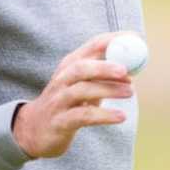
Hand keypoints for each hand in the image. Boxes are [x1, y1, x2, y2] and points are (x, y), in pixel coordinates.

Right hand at [12, 32, 134, 158]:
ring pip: (82, 90)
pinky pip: (83, 116)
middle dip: (105, 66)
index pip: (91, 46)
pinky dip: (104, 115)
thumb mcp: (82, 84)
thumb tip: (134, 66)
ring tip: (131, 92)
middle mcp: (62, 79)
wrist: (34, 129)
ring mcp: (59, 101)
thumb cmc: (67, 103)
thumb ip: (102, 74)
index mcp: (70, 65)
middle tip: (127, 71)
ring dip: (108, 89)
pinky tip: (121, 116)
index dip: (114, 41)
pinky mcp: (60, 122)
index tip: (135, 40)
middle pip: (82, 67)